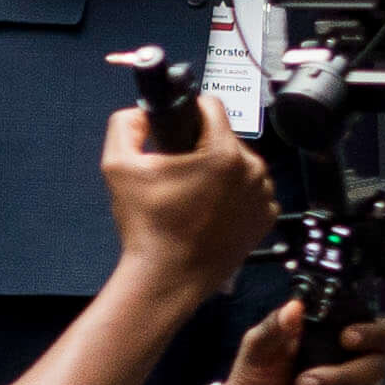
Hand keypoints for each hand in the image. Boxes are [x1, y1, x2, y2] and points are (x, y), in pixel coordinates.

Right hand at [96, 94, 279, 283]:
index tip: (177, 127)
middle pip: (226, 138)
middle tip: (178, 172)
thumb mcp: (119, 166)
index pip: (211, 106)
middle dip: (202, 148)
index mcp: (224, 153)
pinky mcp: (266, 217)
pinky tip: (209, 210)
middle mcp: (253, 171)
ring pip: (240, 165)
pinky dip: (233, 196)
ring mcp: (264, 195)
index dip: (189, 110)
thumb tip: (139, 114)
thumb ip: (125, 125)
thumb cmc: (147, 226)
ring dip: (220, 172)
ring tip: (192, 194)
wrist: (168, 277)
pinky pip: (251, 191)